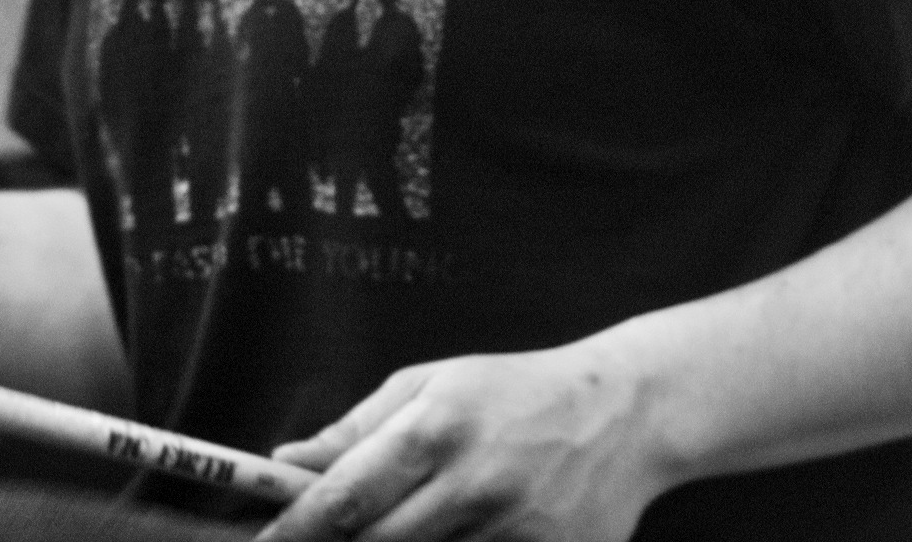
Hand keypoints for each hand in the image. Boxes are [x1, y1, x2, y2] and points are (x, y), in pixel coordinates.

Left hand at [258, 343, 674, 540]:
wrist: (623, 414)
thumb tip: (288, 459)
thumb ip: (355, 429)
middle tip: (314, 540)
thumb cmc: (509, 392)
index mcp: (433, 433)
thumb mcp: (426, 385)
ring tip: (408, 517)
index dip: (296, 529)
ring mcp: (515, 532)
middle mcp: (473, 487)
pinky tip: (450, 532)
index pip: (346, 497)